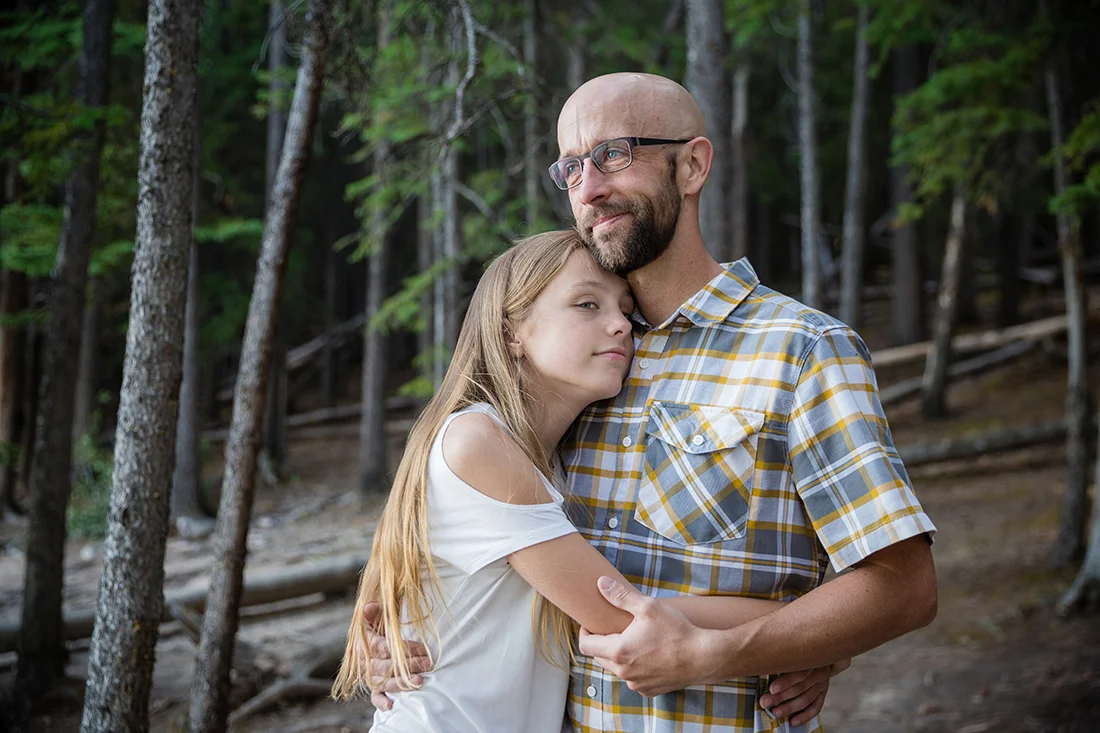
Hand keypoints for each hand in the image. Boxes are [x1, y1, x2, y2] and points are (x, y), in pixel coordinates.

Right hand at [359, 601, 433, 710]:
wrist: (375, 639)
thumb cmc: (381, 626)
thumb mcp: (379, 617)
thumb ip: (376, 613)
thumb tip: (369, 606)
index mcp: (366, 644)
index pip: (385, 648)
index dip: (404, 649)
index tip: (423, 649)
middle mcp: (366, 662)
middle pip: (386, 666)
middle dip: (409, 666)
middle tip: (428, 664)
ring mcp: (369, 676)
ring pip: (383, 682)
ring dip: (401, 683)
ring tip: (420, 682)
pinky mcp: (374, 687)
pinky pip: (375, 696)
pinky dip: (381, 702)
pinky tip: (392, 706)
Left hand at [577, 576, 710, 695]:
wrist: (704, 658)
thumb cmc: (677, 631)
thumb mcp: (648, 607)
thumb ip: (621, 596)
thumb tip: (600, 583)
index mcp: (618, 652)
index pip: (586, 646)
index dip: (585, 633)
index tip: (591, 624)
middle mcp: (624, 672)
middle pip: (599, 658)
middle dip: (602, 643)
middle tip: (613, 628)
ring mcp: (636, 684)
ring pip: (616, 669)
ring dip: (618, 656)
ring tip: (633, 640)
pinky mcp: (649, 691)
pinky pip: (633, 679)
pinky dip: (634, 668)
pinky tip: (647, 655)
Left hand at [759, 658, 851, 725]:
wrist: (818, 651)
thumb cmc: (796, 650)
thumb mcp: (791, 649)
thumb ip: (780, 655)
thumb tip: (759, 660)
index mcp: (811, 659)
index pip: (799, 672)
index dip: (786, 682)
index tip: (771, 689)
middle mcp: (819, 672)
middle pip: (799, 688)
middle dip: (781, 697)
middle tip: (765, 703)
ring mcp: (822, 684)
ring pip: (805, 699)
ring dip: (789, 708)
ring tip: (775, 713)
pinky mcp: (822, 693)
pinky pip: (815, 708)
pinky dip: (804, 716)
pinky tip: (792, 722)